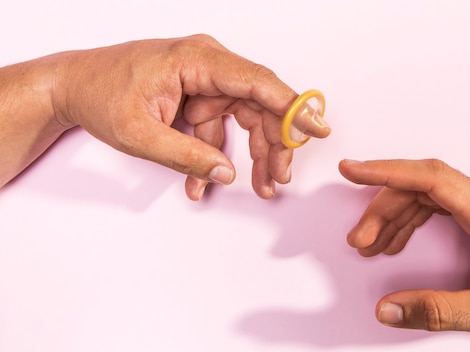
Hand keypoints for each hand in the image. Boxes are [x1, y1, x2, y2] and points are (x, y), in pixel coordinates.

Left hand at [48, 34, 329, 198]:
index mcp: (197, 59)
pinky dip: (218, 153)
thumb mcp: (139, 133)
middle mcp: (207, 63)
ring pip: (246, 115)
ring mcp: (204, 77)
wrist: (71, 86)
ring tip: (259, 185)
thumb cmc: (100, 94)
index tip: (318, 128)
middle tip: (279, 178)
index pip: (259, 82)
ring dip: (253, 152)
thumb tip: (225, 174)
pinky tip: (206, 182)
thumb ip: (187, 156)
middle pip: (259, 102)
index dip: (293, 107)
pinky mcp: (197, 92)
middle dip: (273, 144)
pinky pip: (221, 124)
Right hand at [339, 158, 469, 335]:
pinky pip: (438, 201)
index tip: (353, 170)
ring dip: (395, 214)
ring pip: (426, 193)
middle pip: (420, 186)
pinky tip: (398, 239)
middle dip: (383, 209)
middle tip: (360, 240)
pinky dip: (412, 217)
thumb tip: (390, 308)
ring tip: (372, 244)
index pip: (430, 179)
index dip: (387, 171)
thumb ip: (440, 311)